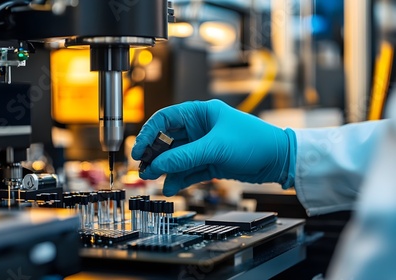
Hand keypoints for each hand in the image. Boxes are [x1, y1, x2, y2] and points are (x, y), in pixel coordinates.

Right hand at [131, 99, 295, 195]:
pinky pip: (189, 170)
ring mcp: (205, 146)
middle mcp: (200, 128)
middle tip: (144, 169)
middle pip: (168, 140)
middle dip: (155, 155)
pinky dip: (180, 178)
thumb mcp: (215, 148)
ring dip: (166, 168)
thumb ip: (184, 157)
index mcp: (200, 113)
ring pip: (178, 157)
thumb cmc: (253, 142)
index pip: (165, 119)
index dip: (149, 134)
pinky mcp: (211, 162)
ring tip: (154, 180)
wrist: (279, 160)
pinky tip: (170, 187)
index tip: (138, 151)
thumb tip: (157, 165)